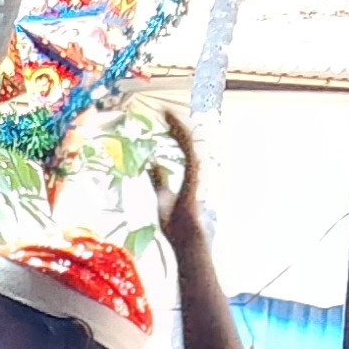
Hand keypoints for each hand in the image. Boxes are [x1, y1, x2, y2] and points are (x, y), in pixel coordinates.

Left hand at [153, 106, 201, 239]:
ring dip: (178, 127)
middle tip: (163, 109)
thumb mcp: (162, 197)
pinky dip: (182, 139)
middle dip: (176, 124)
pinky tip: (174, 128)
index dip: (173, 131)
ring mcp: (197, 172)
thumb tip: (151, 164)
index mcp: (187, 173)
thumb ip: (158, 180)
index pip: (181, 146)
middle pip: (186, 140)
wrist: (185, 239)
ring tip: (167, 113)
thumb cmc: (175, 224)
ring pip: (189, 143)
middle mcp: (195, 169)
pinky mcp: (196, 176)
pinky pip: (190, 152)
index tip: (163, 117)